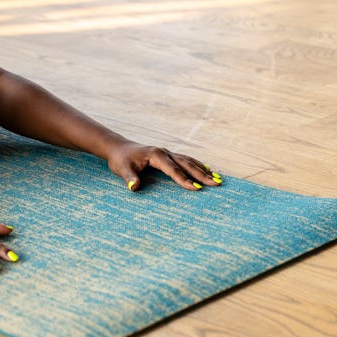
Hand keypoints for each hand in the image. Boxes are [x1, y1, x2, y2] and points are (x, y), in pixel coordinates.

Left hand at [106, 140, 222, 191]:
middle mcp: (164, 152)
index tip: (197, 188)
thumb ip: (129, 178)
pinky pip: (186, 160)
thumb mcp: (122, 169)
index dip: (184, 179)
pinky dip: (197, 165)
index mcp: (156, 155)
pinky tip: (207, 170)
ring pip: (189, 161)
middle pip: (186, 164)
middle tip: (217, 184)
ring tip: (218, 178)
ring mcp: (167, 153)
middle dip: (202, 174)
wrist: (118, 148)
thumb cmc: (120, 160)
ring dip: (203, 170)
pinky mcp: (168, 155)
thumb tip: (134, 187)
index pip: (173, 169)